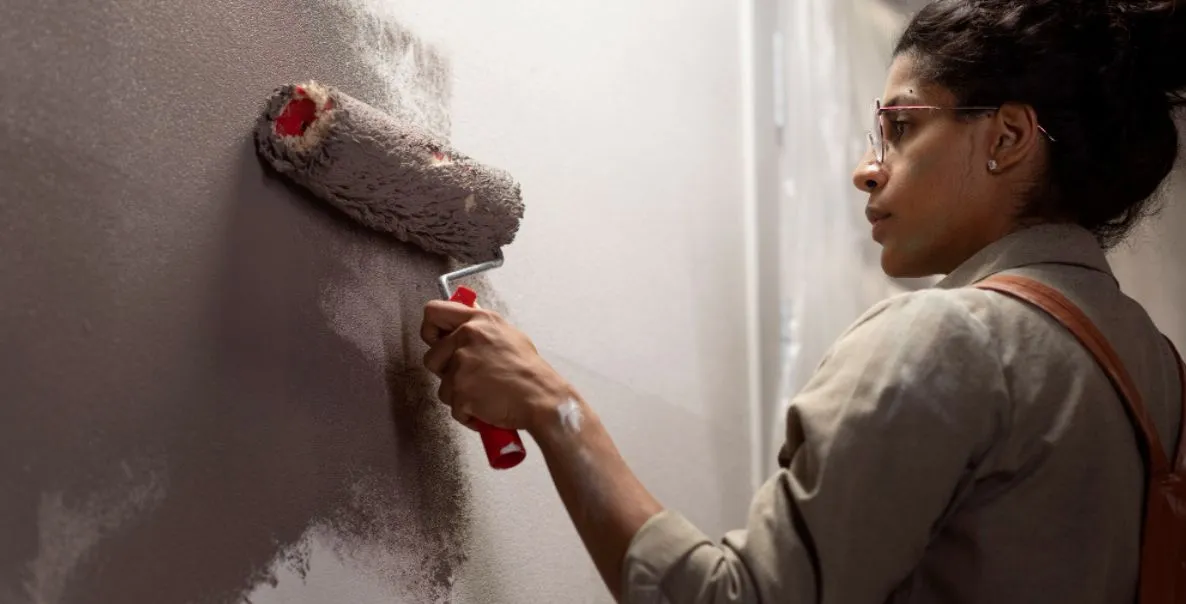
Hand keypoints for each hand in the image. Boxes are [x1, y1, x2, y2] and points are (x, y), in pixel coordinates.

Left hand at [420, 300, 571, 433]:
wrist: (542, 398)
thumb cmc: (530, 372)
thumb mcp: (508, 335)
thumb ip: (482, 327)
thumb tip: (466, 320)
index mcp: (479, 321)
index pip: (433, 312)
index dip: (430, 330)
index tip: (437, 342)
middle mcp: (467, 338)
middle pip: (431, 357)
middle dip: (445, 373)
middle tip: (469, 378)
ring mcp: (462, 364)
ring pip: (443, 387)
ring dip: (460, 396)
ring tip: (485, 395)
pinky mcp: (461, 390)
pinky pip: (454, 408)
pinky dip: (468, 414)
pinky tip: (487, 408)